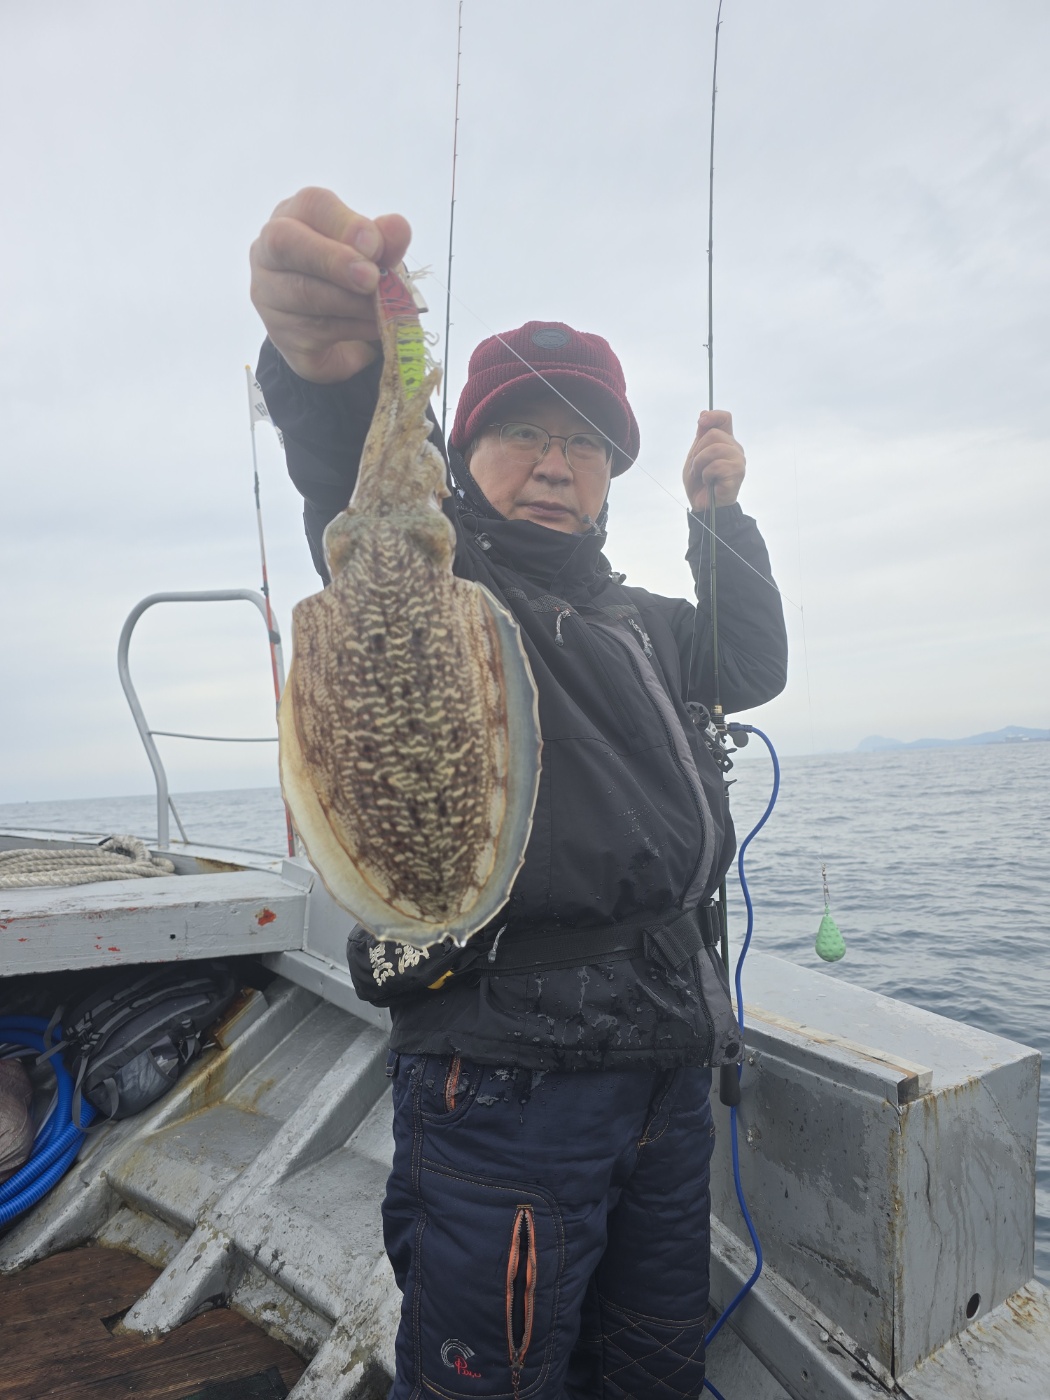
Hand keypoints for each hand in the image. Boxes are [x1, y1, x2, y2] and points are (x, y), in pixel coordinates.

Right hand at [249, 187, 411, 382]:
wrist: (342, 338)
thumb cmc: (352, 281)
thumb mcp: (374, 258)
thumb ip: (385, 242)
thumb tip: (398, 226)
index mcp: (294, 217)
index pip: (310, 204)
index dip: (343, 223)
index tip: (374, 245)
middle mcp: (269, 251)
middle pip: (285, 242)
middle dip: (332, 259)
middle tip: (371, 278)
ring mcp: (269, 293)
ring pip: (304, 291)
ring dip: (352, 301)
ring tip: (383, 307)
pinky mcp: (281, 333)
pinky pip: (318, 328)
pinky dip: (355, 327)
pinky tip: (375, 327)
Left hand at [682, 410, 745, 511]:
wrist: (702, 506)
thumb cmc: (699, 483)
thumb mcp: (695, 456)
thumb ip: (701, 436)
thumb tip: (703, 414)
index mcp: (725, 442)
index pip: (725, 418)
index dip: (713, 416)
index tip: (701, 422)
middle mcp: (735, 449)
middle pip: (714, 434)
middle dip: (698, 451)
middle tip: (697, 467)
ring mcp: (738, 461)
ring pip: (714, 448)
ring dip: (700, 464)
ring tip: (701, 475)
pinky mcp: (737, 473)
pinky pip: (716, 465)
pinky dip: (706, 475)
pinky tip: (709, 482)